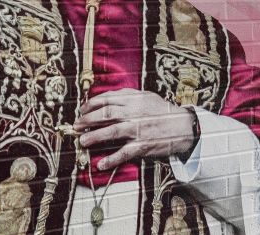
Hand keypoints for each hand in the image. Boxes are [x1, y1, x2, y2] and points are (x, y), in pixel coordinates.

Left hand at [75, 88, 194, 170]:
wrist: (182, 126)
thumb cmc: (162, 111)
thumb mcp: (146, 96)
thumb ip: (127, 96)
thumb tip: (105, 97)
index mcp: (134, 99)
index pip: (106, 99)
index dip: (91, 105)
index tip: (82, 110)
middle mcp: (134, 113)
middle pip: (105, 115)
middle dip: (87, 120)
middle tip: (77, 126)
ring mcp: (138, 130)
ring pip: (111, 132)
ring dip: (94, 137)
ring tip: (82, 141)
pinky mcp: (142, 146)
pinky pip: (124, 153)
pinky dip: (111, 159)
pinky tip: (100, 164)